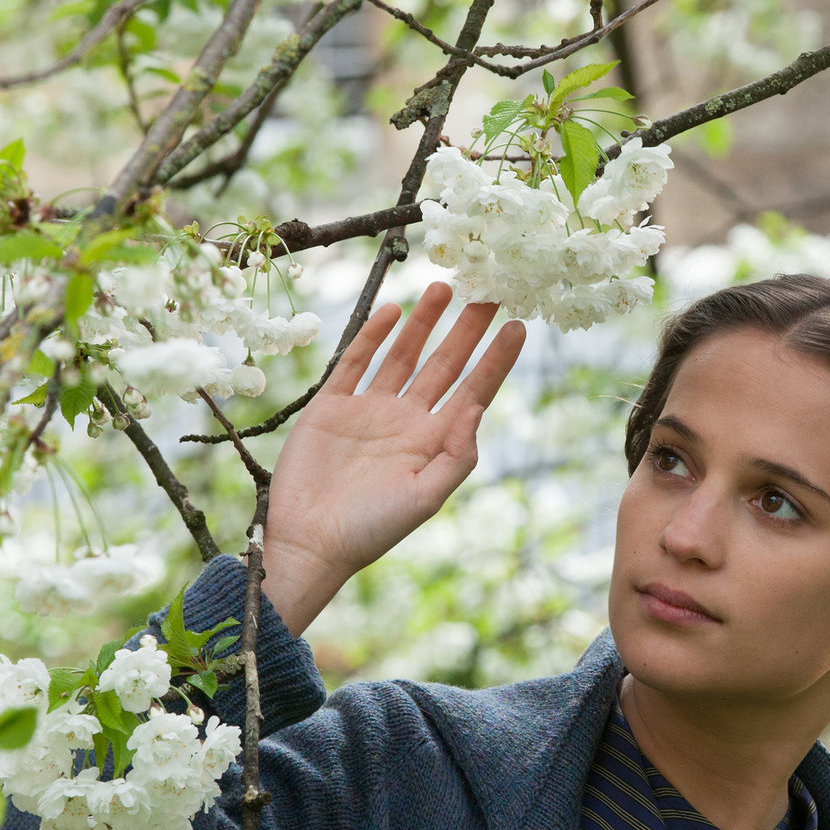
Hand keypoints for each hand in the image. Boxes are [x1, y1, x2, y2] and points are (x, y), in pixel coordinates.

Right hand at [261, 282, 525, 633]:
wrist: (310, 541)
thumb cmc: (373, 529)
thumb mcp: (426, 498)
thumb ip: (457, 454)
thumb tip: (478, 406)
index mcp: (433, 442)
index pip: (474, 390)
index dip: (496, 359)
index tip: (519, 326)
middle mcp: (406, 420)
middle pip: (444, 364)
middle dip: (466, 329)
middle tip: (490, 292)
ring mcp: (369, 410)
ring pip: (403, 355)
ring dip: (424, 323)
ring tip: (445, 288)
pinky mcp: (331, 406)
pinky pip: (356, 362)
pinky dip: (373, 336)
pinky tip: (393, 311)